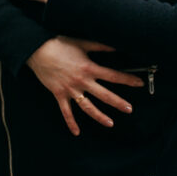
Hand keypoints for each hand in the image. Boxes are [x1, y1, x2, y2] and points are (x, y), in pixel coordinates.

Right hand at [26, 37, 144, 135]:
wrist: (38, 50)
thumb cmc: (60, 44)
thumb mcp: (82, 43)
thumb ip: (100, 46)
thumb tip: (116, 47)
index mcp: (89, 68)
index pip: (112, 76)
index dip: (127, 80)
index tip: (139, 83)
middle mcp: (82, 81)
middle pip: (104, 95)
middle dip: (118, 102)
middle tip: (129, 109)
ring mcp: (71, 90)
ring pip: (88, 107)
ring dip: (100, 116)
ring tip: (110, 123)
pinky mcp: (59, 94)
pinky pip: (66, 112)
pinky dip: (71, 123)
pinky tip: (77, 132)